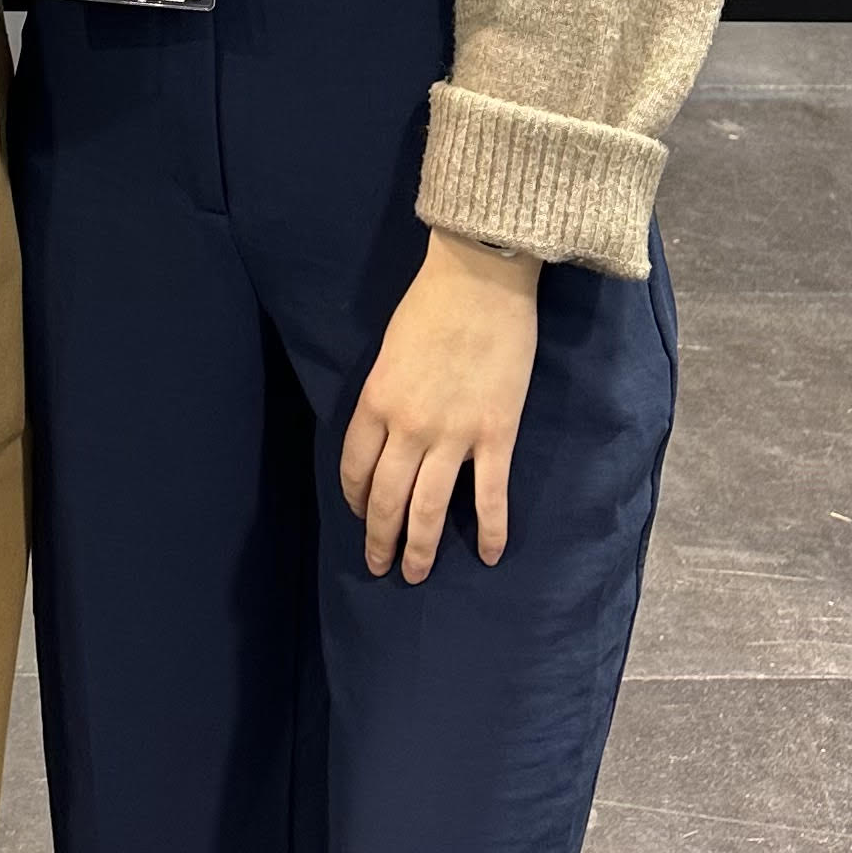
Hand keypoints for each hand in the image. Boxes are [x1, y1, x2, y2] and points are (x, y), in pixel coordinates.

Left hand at [338, 230, 540, 582]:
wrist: (481, 278)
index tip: (360, 515)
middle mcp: (408, 427)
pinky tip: (491, 557)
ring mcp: (453, 435)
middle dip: (380, 538)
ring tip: (416, 574)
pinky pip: (490, 496)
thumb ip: (386, 394)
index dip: (355, 499)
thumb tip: (390, 430)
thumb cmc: (431, 304)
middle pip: (387, 498)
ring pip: (430, 508)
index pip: (355, 467)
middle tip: (380, 566)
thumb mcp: (390, 350)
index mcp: (376, 402)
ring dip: (421, 547)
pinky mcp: (496, 435)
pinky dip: (491, 531)